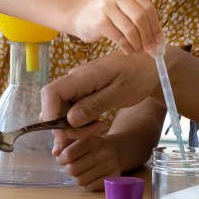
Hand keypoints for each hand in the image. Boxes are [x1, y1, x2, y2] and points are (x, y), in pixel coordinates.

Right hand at [41, 52, 158, 130]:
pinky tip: (96, 124)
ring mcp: (78, 86)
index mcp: (82, 76)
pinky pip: (72, 109)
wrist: (149, 65)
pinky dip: (80, 121)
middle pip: (54, 106)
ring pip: (62, 110)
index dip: (51, 116)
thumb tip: (70, 120)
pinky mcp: (83, 92)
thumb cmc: (138, 75)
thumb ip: (94, 105)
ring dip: (75, 126)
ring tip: (99, 127)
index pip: (50, 93)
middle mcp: (74, 79)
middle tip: (94, 132)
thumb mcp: (120, 93)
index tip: (68, 133)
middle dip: (67, 127)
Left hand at [54, 134, 121, 190]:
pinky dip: (86, 184)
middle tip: (71, 165)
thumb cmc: (92, 145)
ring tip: (81, 171)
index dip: (61, 159)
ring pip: (80, 180)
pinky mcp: (112, 178)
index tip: (61, 159)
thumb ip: (64, 143)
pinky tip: (89, 176)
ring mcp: (109, 166)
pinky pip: (90, 187)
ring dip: (77, 177)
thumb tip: (55, 153)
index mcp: (92, 141)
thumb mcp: (79, 138)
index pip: (69, 154)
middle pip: (72, 169)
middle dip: (68, 169)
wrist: (116, 150)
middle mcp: (102, 153)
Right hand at [71, 0, 162, 53]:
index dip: (156, 25)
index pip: (148, 7)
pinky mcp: (99, 21)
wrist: (80, 15)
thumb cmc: (108, 15)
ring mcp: (106, 6)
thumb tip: (159, 40)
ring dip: (138, 44)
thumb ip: (141, 20)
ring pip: (131, 29)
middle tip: (151, 49)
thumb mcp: (124, 10)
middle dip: (148, 36)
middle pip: (140, 17)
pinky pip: (120, 38)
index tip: (159, 40)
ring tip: (139, 50)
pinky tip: (128, 50)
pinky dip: (127, 47)